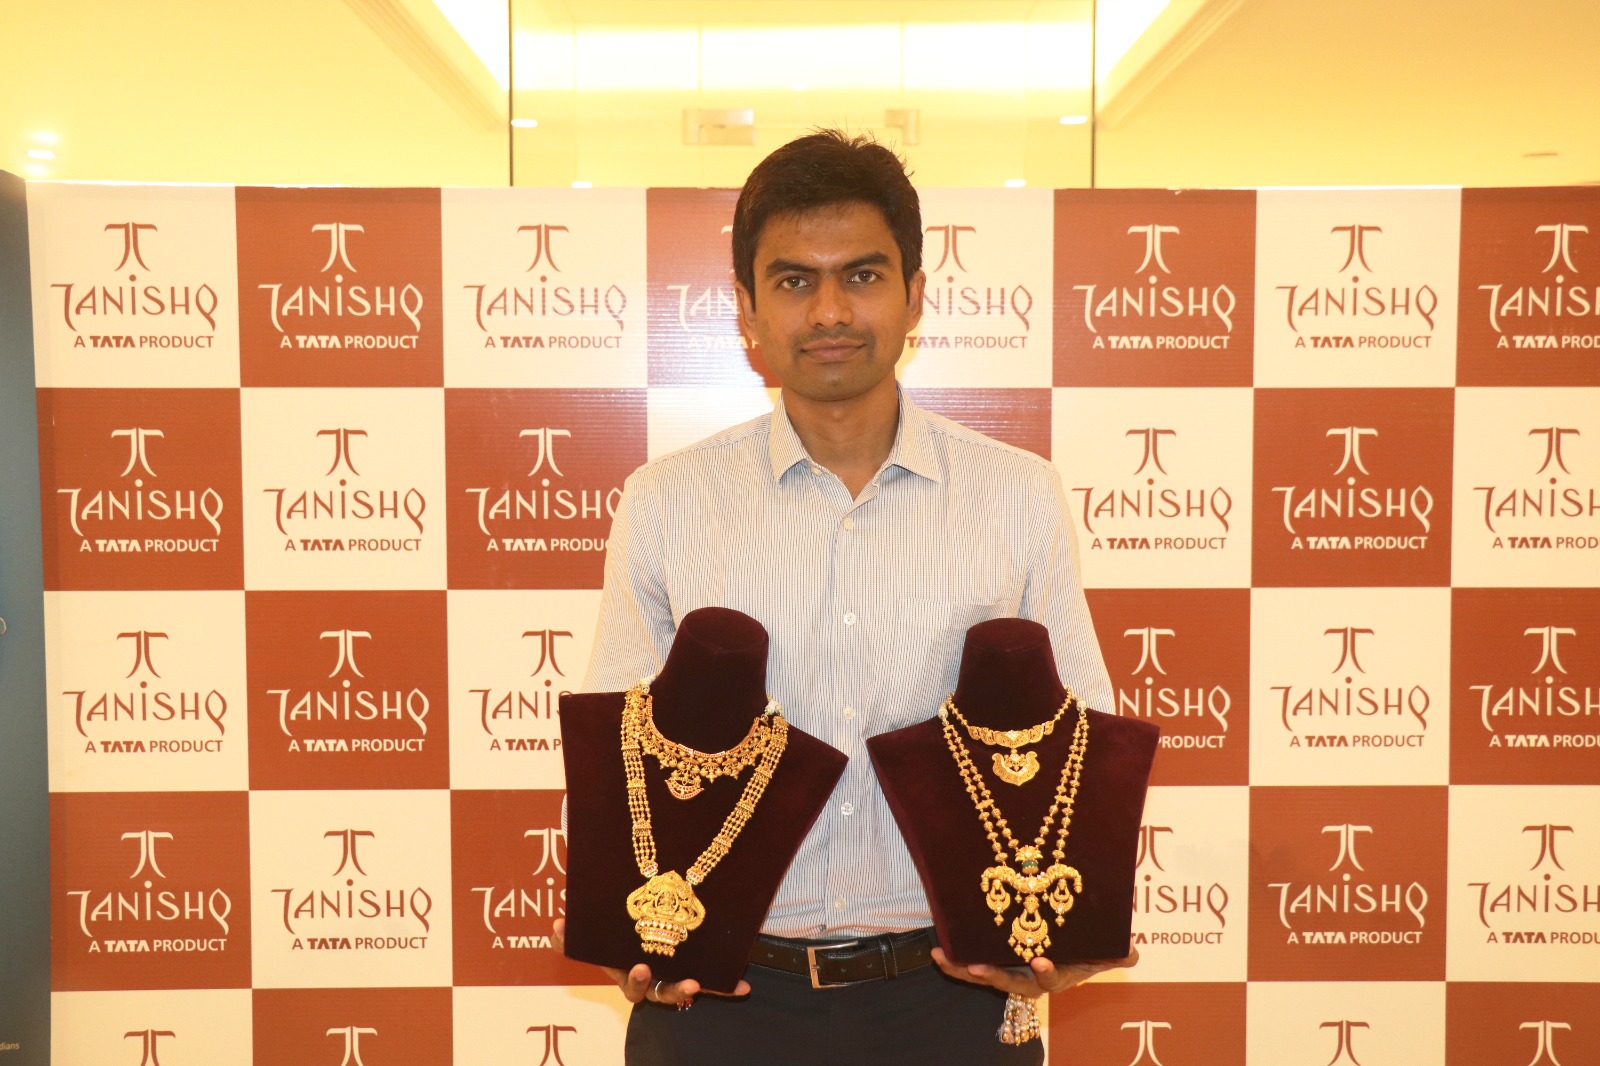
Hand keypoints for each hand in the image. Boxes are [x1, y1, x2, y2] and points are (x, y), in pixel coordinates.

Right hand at [552, 919, 751, 1005]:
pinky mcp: (696, 976)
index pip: (585, 948)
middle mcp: (641, 973)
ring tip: (691, 985)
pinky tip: (744, 986)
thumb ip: (595, 908)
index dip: (570, 942)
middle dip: (638, 980)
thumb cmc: (643, 918)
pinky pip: (711, 985)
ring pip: (671, 992)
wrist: (679, 917)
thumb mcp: (622, 908)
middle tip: (641, 968)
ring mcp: (668, 978)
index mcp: (617, 958)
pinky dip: (727, 987)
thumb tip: (561, 910)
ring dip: (680, 990)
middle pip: (635, 985)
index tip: (563, 928)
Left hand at [931, 945, 1137, 996]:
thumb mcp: (1102, 950)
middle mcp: (1030, 978)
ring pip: (986, 975)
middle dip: (993, 976)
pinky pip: (971, 965)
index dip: (1046, 971)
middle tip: (977, 969)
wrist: (1066, 949)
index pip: (1051, 978)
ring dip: (962, 969)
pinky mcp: (993, 962)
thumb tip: (1133, 951)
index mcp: (1057, 975)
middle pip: (1011, 982)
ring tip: (941, 957)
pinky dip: (954, 962)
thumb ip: (1117, 951)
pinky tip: (937, 952)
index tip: (1039, 961)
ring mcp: (1010, 972)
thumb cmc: (1085, 948)